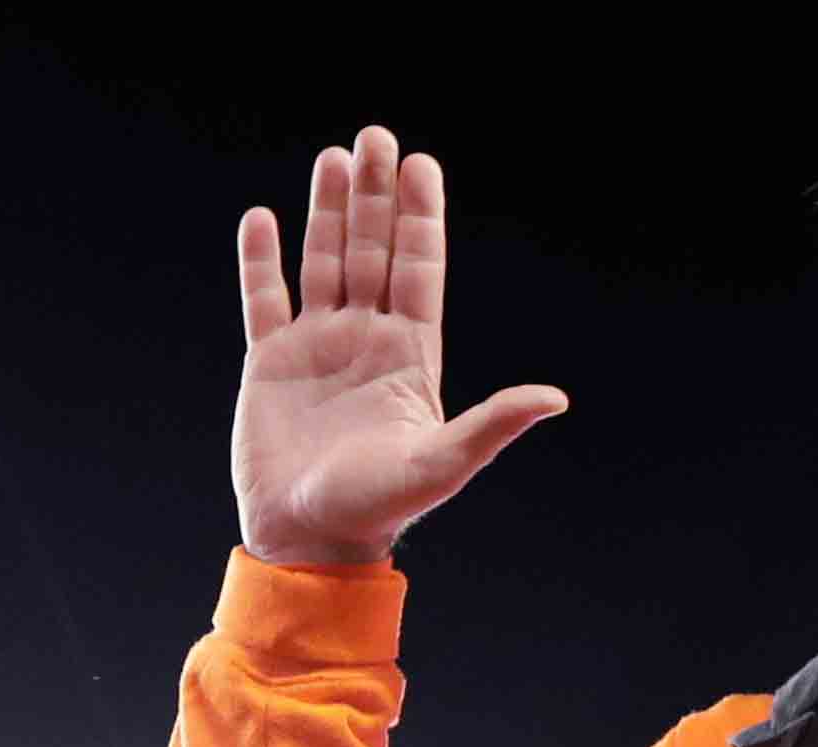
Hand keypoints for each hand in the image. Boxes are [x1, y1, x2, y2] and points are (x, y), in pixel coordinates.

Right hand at [230, 126, 566, 563]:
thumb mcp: (444, 462)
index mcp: (410, 356)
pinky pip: (264, 299)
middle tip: (376, 136)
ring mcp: (317, 347)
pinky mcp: (269, 363)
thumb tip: (555, 398)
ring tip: (333, 158)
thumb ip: (494, 423)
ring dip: (327, 211)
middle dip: (375, 195)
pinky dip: (261, 260)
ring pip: (324, 262)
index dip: (420, 218)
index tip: (421, 164)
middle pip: (373, 251)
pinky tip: (263, 219)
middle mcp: (366, 341)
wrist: (311, 539)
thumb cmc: (380, 506)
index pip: (419, 270)